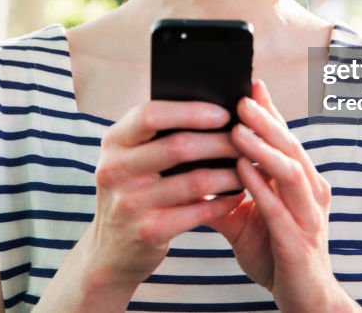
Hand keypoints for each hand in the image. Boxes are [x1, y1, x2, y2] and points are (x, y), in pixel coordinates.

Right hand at [79, 100, 245, 289]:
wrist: (111, 250)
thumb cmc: (134, 191)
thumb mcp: (131, 159)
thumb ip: (159, 135)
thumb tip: (217, 112)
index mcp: (114, 141)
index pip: (150, 114)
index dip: (190, 111)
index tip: (225, 113)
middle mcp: (115, 169)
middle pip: (178, 146)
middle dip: (221, 142)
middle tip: (249, 141)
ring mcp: (129, 203)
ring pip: (195, 181)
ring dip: (230, 173)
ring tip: (250, 167)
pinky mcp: (147, 231)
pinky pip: (198, 212)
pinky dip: (223, 202)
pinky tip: (237, 195)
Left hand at [207, 80, 359, 312]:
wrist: (304, 301)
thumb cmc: (275, 254)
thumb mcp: (244, 219)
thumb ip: (222, 193)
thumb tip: (188, 169)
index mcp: (300, 182)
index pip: (284, 139)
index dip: (269, 111)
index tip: (249, 83)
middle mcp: (310, 193)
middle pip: (290, 146)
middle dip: (266, 120)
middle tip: (242, 97)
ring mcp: (309, 217)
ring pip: (290, 172)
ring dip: (263, 148)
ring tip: (238, 129)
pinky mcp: (299, 243)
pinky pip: (280, 209)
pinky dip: (260, 188)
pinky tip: (241, 172)